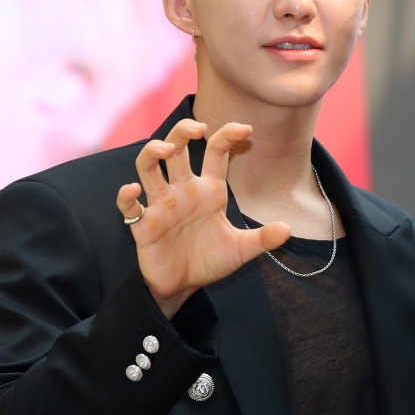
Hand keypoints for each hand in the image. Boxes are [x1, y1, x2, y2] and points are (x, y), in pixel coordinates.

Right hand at [116, 119, 290, 318]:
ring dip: (153, 153)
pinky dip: (127, 195)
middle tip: (197, 128)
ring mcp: (160, 204)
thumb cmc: (209, 260)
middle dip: (183, 131)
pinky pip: (129, 205)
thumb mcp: (241, 250)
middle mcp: (183, 190)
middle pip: (177, 147)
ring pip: (148, 166)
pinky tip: (133, 190)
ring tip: (166, 149)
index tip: (245, 128)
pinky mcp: (142, 223)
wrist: (183, 286)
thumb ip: (262, 239)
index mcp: (209, 190)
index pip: (216, 153)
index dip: (228, 135)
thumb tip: (288, 229)